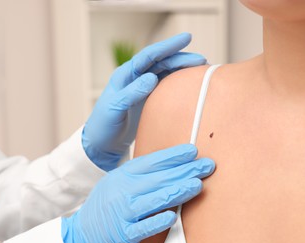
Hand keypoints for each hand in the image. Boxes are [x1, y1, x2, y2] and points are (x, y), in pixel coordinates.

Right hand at [61, 144, 214, 242]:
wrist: (80, 234)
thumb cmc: (106, 205)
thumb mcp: (118, 182)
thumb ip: (141, 175)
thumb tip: (171, 166)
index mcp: (124, 175)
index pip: (153, 162)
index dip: (174, 155)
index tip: (193, 151)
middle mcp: (124, 190)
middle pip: (159, 178)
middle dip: (185, 170)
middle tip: (207, 165)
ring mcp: (123, 212)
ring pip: (155, 199)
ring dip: (178, 191)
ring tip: (197, 185)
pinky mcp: (123, 234)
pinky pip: (144, 226)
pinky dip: (158, 220)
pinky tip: (173, 216)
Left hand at [82, 33, 206, 170]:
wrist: (102, 143)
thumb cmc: (104, 126)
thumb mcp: (115, 109)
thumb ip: (131, 93)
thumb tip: (151, 77)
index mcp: (125, 75)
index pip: (149, 56)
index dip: (168, 46)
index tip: (187, 38)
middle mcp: (135, 78)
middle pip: (161, 62)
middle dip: (181, 58)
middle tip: (202, 60)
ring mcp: (143, 88)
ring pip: (166, 72)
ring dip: (182, 69)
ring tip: (201, 70)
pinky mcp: (148, 99)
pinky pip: (166, 86)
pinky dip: (179, 82)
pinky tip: (190, 84)